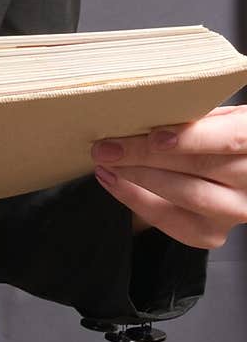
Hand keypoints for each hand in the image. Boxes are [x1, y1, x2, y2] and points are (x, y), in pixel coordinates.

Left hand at [90, 104, 246, 249]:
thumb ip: (193, 115)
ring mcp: (236, 210)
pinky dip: (138, 201)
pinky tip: (115, 183)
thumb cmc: (219, 135)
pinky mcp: (213, 233)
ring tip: (107, 164)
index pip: (229, 139)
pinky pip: (173, 222)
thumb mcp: (217, 116)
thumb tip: (143, 109)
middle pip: (200, 168)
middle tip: (108, 147)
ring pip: (186, 196)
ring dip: (139, 179)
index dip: (192, 138)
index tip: (154, 137)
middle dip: (147, 156)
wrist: (234, 169)